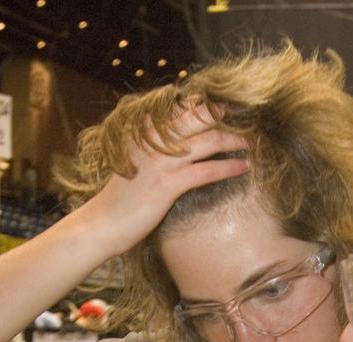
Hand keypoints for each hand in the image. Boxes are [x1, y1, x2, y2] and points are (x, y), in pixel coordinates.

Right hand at [83, 102, 249, 257]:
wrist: (103, 224)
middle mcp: (153, 140)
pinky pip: (206, 171)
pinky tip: (243, 167)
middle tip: (246, 121)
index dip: (206, 106)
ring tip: (250, 143)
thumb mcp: (136, 162)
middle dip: (225, 117)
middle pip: (198, 117)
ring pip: (207, 141)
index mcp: (144, 130)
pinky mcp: (168, 184)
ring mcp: (161, 161)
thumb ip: (155, 148)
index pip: (181, 108)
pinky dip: (228, 168)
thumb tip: (180, 142)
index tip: (225, 109)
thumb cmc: (121, 198)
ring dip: (233, 140)